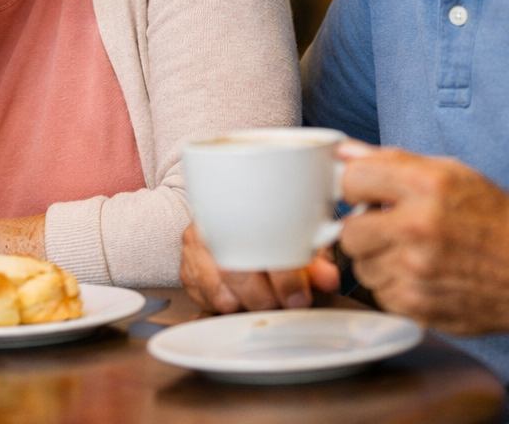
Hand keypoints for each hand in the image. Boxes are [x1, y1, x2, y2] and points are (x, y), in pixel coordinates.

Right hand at [180, 223, 339, 312]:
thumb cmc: (264, 229)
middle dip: (262, 298)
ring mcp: (196, 243)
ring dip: (240, 303)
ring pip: (212, 285)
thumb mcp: (294, 239)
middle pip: (233, 270)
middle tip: (281, 307)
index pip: (264, 244)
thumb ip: (312, 261)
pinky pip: (197, 292)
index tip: (300, 298)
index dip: (286, 278)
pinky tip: (235, 300)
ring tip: (258, 305)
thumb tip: (329, 279)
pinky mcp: (185, 263)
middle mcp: (213, 223)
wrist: (227, 213)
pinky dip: (218, 303)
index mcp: (245, 209)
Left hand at [340, 142, 508, 332]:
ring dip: (379, 262)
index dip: (355, 188)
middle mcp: (419, 226)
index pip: (352, 179)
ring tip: (413, 255)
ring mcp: (417, 269)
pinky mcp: (419, 304)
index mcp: (426, 186)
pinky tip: (423, 278)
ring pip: (361, 267)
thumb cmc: (495, 221)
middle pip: (348, 231)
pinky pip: (380, 295)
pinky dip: (395, 288)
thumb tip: (343, 152)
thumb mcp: (453, 175)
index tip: (364, 195)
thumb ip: (393, 161)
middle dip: (364, 231)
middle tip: (390, 231)